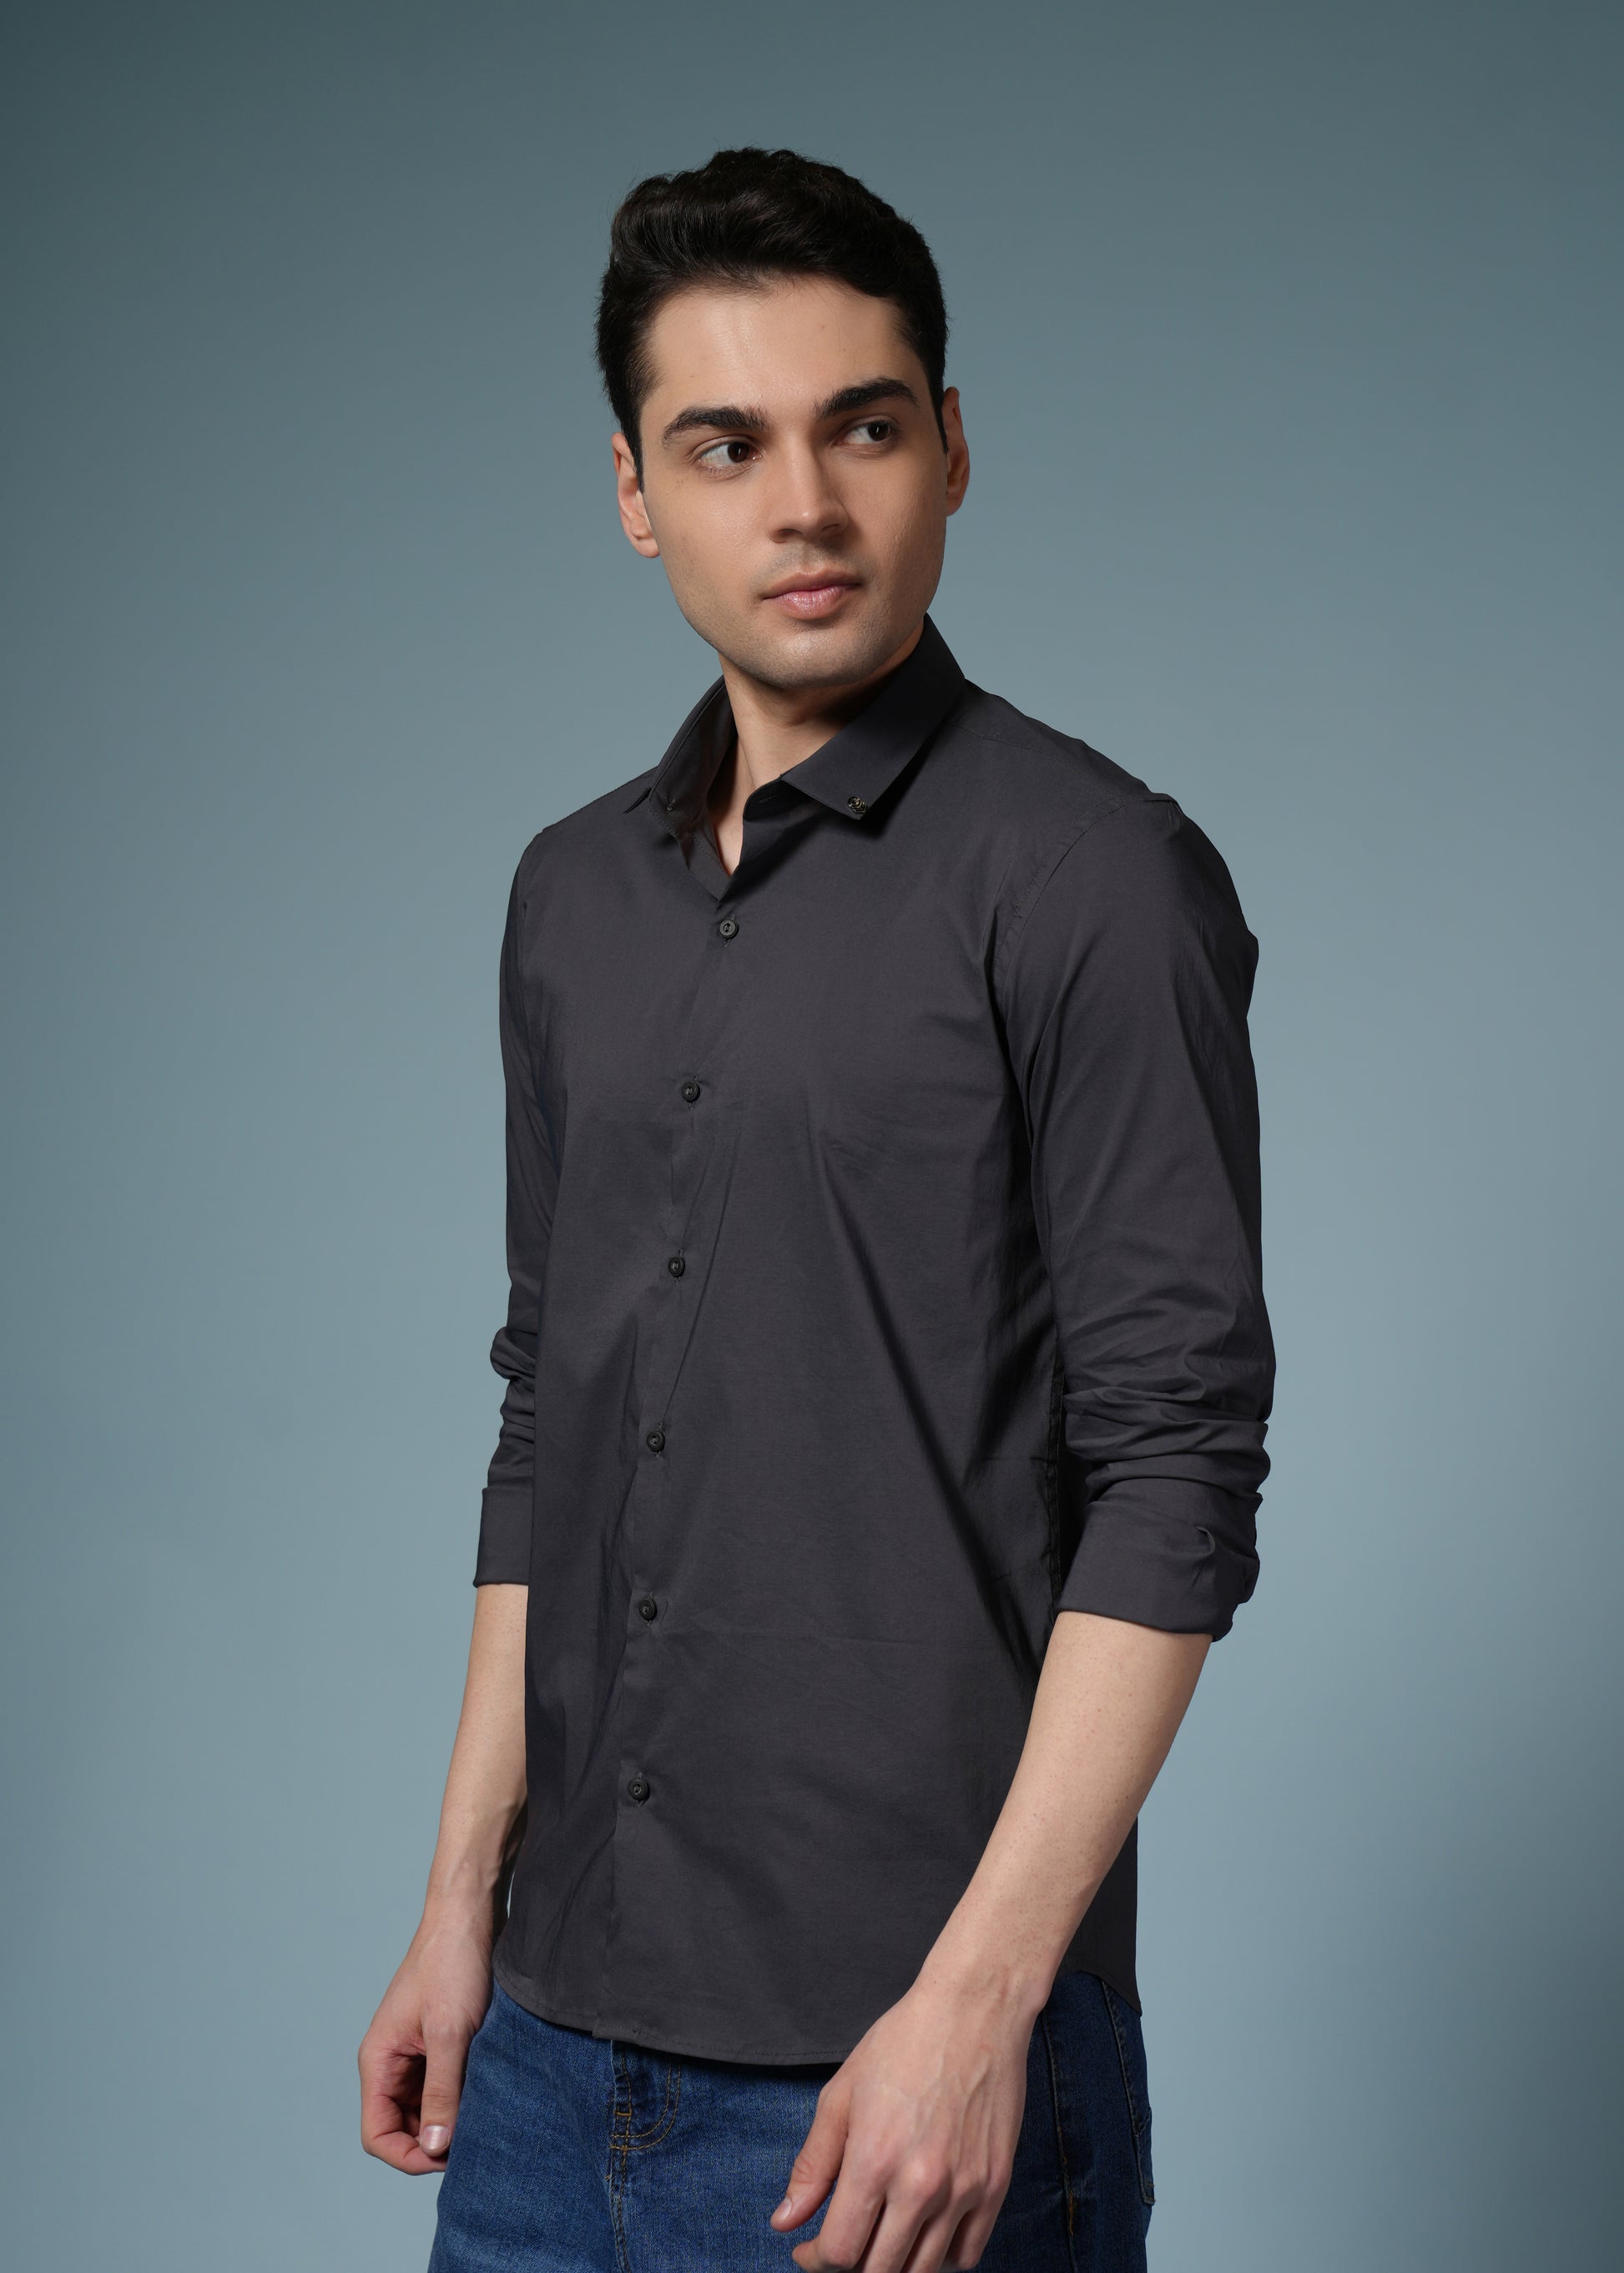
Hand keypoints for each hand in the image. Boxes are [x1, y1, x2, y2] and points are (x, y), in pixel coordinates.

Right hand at [358, 1909, 493, 2172]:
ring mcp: (415, 2053)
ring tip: (485, 2112)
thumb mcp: (450, 2032)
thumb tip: (435, 2148)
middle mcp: (391, 2061)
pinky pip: (445, 2086)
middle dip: (434, 2140)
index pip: (378, 2134)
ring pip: (426, 2109)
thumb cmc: (453, 1962)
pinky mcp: (440, 2043)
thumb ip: (442, 2091)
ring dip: (451, 2118)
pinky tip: (488, 2091)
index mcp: (379, 2060)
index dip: (410, 2155)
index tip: (450, 2155)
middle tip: (475, 2137)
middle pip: (402, 2128)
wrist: (471, 1913)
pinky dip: (463, 2096)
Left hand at [769, 1970, 1034, 2271]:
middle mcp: (921, 2185)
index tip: (808, 2247)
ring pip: (923, 2271)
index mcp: (874, 2161)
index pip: (840, 2253)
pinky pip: (967, 2255)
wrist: (973, 2009)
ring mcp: (964, 2189)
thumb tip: (785, 2222)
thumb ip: (813, 2165)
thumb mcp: (841, 2094)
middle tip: (842, 2240)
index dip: (816, 2260)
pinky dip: (940, 2257)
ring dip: (894, 2265)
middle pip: (880, 2272)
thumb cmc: (902, 2042)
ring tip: (879, 2236)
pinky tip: (922, 2230)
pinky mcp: (996, 2185)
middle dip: (851, 2266)